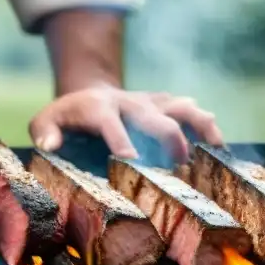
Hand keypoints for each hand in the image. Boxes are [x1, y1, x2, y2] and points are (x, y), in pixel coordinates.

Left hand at [28, 87, 223, 160]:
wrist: (87, 91)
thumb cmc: (66, 117)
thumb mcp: (45, 121)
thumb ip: (44, 132)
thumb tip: (50, 145)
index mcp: (99, 109)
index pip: (112, 126)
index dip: (122, 144)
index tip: (132, 165)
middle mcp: (129, 103)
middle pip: (157, 118)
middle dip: (171, 143)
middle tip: (179, 172)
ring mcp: (150, 103)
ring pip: (182, 108)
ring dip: (201, 128)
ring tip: (215, 153)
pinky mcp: (164, 105)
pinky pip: (192, 112)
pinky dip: (208, 128)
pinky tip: (220, 150)